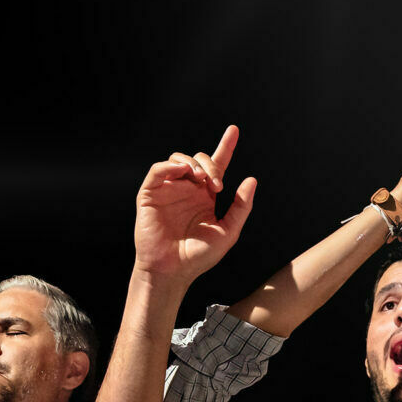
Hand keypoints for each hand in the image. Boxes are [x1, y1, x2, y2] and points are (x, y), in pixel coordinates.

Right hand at [133, 125, 256, 286]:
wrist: (172, 271)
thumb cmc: (199, 256)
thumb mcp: (228, 232)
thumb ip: (241, 207)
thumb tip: (251, 180)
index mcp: (205, 196)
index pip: (216, 165)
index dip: (225, 146)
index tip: (234, 130)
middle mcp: (187, 189)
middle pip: (199, 160)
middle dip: (210, 164)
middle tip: (217, 184)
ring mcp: (168, 190)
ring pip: (178, 159)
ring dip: (192, 162)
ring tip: (200, 179)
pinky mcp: (150, 194)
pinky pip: (158, 170)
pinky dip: (170, 166)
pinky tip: (183, 173)